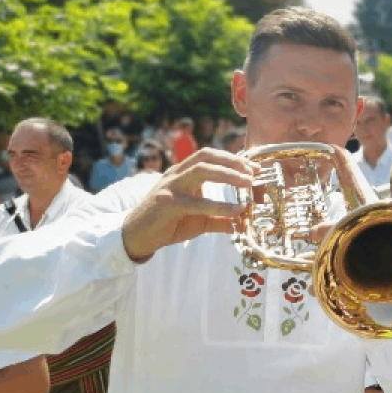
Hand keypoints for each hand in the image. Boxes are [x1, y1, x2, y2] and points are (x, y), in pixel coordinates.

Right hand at [122, 148, 258, 261]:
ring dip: (228, 174)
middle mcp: (177, 174)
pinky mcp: (167, 204)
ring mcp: (170, 187)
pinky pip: (196, 202)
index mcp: (184, 173)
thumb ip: (221, 218)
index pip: (210, 156)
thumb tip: (243, 222)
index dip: (233, 159)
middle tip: (254, 173)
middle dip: (233, 161)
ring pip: (201, 170)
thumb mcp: (199, 220)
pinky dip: (219, 205)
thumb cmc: (168, 224)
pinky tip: (236, 211)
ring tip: (248, 183)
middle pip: (207, 156)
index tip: (254, 168)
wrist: (136, 236)